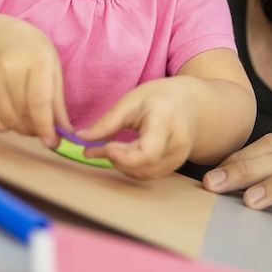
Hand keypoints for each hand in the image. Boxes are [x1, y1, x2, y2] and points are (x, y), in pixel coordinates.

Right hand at [0, 19, 70, 147]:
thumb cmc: (31, 51)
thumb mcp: (52, 65)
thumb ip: (58, 100)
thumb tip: (66, 133)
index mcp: (36, 60)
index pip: (39, 101)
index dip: (46, 127)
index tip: (54, 143)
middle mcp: (10, 69)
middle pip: (24, 114)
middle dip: (38, 130)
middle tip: (46, 132)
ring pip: (8, 121)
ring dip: (23, 131)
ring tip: (33, 124)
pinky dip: (5, 128)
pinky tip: (14, 118)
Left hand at [78, 78, 198, 179]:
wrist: (190, 104)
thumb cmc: (159, 98)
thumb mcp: (131, 100)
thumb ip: (107, 122)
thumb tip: (81, 138)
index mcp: (165, 120)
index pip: (148, 151)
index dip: (124, 156)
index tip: (105, 147)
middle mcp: (176, 143)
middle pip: (141, 164)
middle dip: (114, 158)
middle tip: (92, 149)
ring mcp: (178, 159)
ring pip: (142, 173)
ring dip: (120, 164)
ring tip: (105, 148)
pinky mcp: (174, 167)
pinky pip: (147, 174)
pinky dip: (129, 167)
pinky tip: (121, 154)